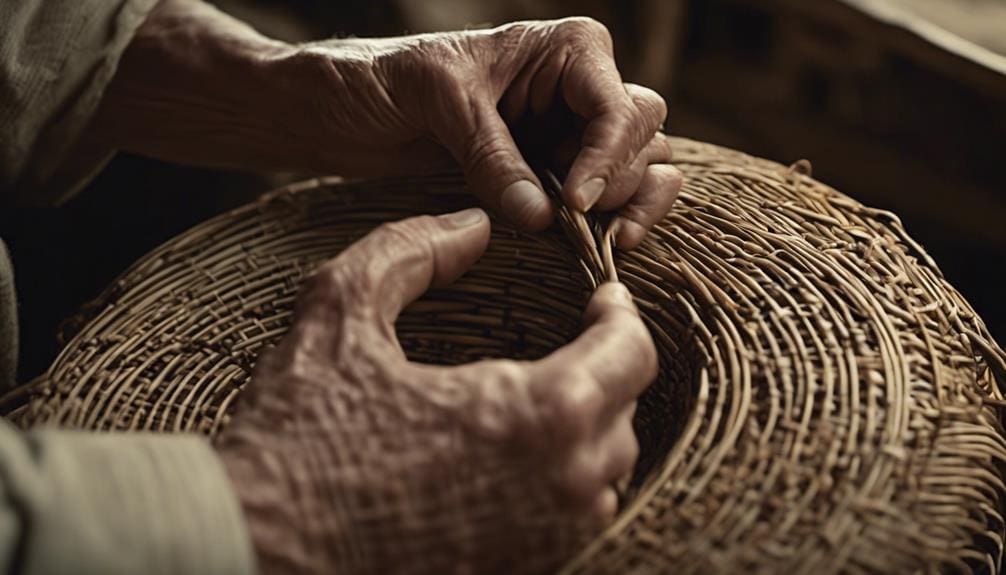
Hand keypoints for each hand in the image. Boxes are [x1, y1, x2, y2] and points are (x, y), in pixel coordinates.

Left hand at [97, 2, 682, 247]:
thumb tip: (542, 216)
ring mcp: (565, 134)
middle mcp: (576, 88)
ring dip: (632, 202)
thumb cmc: (375, 79)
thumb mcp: (435, 101)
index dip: (604, 156)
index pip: (617, 106)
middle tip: (573, 216)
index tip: (570, 202)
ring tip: (607, 240)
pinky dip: (617, 217)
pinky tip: (604, 243)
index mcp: (562, 49)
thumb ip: (491, 156)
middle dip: (618, 179)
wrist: (333, 111)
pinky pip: (607, 195)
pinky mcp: (546, 173)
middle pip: (643, 134)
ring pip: (640, 164)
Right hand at [216, 208, 657, 572]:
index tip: (603, 298)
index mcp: (536, 413)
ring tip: (548, 393)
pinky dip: (561, 480)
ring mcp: (543, 542)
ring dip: (589, 428)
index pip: (632, 353)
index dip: (622, 315)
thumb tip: (470, 225)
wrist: (257, 550)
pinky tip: (517, 457)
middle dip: (606, 368)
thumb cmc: (298, 436)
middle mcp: (559, 486)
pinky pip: (571, 521)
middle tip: (574, 339)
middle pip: (624, 412)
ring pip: (604, 473)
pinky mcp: (517, 572)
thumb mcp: (340, 313)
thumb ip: (411, 251)